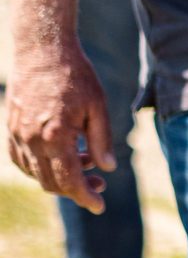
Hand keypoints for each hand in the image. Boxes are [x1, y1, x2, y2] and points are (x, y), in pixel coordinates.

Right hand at [5, 46, 112, 213]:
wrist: (42, 50)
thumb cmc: (76, 75)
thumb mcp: (98, 106)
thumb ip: (101, 140)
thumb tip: (108, 169)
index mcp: (55, 136)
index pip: (68, 180)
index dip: (85, 196)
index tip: (100, 206)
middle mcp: (31, 140)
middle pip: (50, 182)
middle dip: (76, 189)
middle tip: (100, 185)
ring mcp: (17, 135)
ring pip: (35, 173)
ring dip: (58, 177)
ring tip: (86, 164)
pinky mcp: (11, 128)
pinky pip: (22, 160)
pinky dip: (40, 167)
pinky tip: (61, 158)